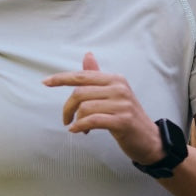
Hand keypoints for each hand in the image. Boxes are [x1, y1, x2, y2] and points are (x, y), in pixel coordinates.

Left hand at [43, 52, 163, 164]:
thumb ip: (98, 76)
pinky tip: (78, 131)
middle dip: (67, 107)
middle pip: (80, 93)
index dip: (61, 78)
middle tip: (66, 119)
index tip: (45, 82)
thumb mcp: (114, 94)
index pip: (82, 75)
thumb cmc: (127, 117)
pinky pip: (93, 120)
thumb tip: (87, 55)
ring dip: (75, 120)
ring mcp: (122, 104)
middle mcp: (119, 88)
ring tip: (79, 127)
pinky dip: (81, 126)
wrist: (149, 140)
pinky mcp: (123, 121)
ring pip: (85, 107)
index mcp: (115, 79)